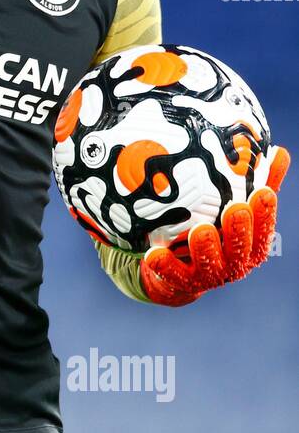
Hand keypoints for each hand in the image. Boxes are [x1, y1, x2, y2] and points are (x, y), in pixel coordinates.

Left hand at [140, 145, 289, 305]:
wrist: (182, 268)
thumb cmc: (217, 226)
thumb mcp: (236, 203)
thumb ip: (259, 181)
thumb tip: (280, 151)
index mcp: (251, 243)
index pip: (263, 229)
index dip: (265, 213)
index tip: (263, 192)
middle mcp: (235, 262)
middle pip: (241, 250)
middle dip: (240, 230)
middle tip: (236, 209)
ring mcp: (210, 275)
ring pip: (211, 264)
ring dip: (207, 248)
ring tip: (201, 230)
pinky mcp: (183, 282)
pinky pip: (173, 274)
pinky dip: (165, 266)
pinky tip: (153, 254)